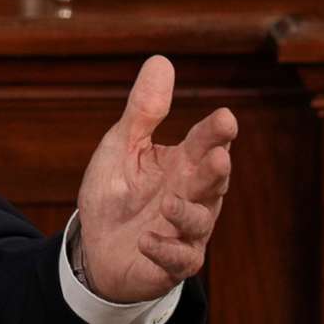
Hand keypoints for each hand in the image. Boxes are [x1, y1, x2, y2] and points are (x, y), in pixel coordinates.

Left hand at [73, 55, 237, 303]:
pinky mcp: (172, 262)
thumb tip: (161, 60)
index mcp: (182, 164)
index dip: (216, 132)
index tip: (225, 118)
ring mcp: (185, 231)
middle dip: (215, 171)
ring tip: (167, 203)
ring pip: (199, 222)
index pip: (205, 144)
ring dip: (187, 212)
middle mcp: (191, 196)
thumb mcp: (123, 146)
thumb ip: (144, 109)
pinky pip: (178, 260)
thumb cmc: (117, 191)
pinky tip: (148, 240)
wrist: (97, 245)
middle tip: (218, 156)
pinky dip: (166, 250)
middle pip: (212, 183)